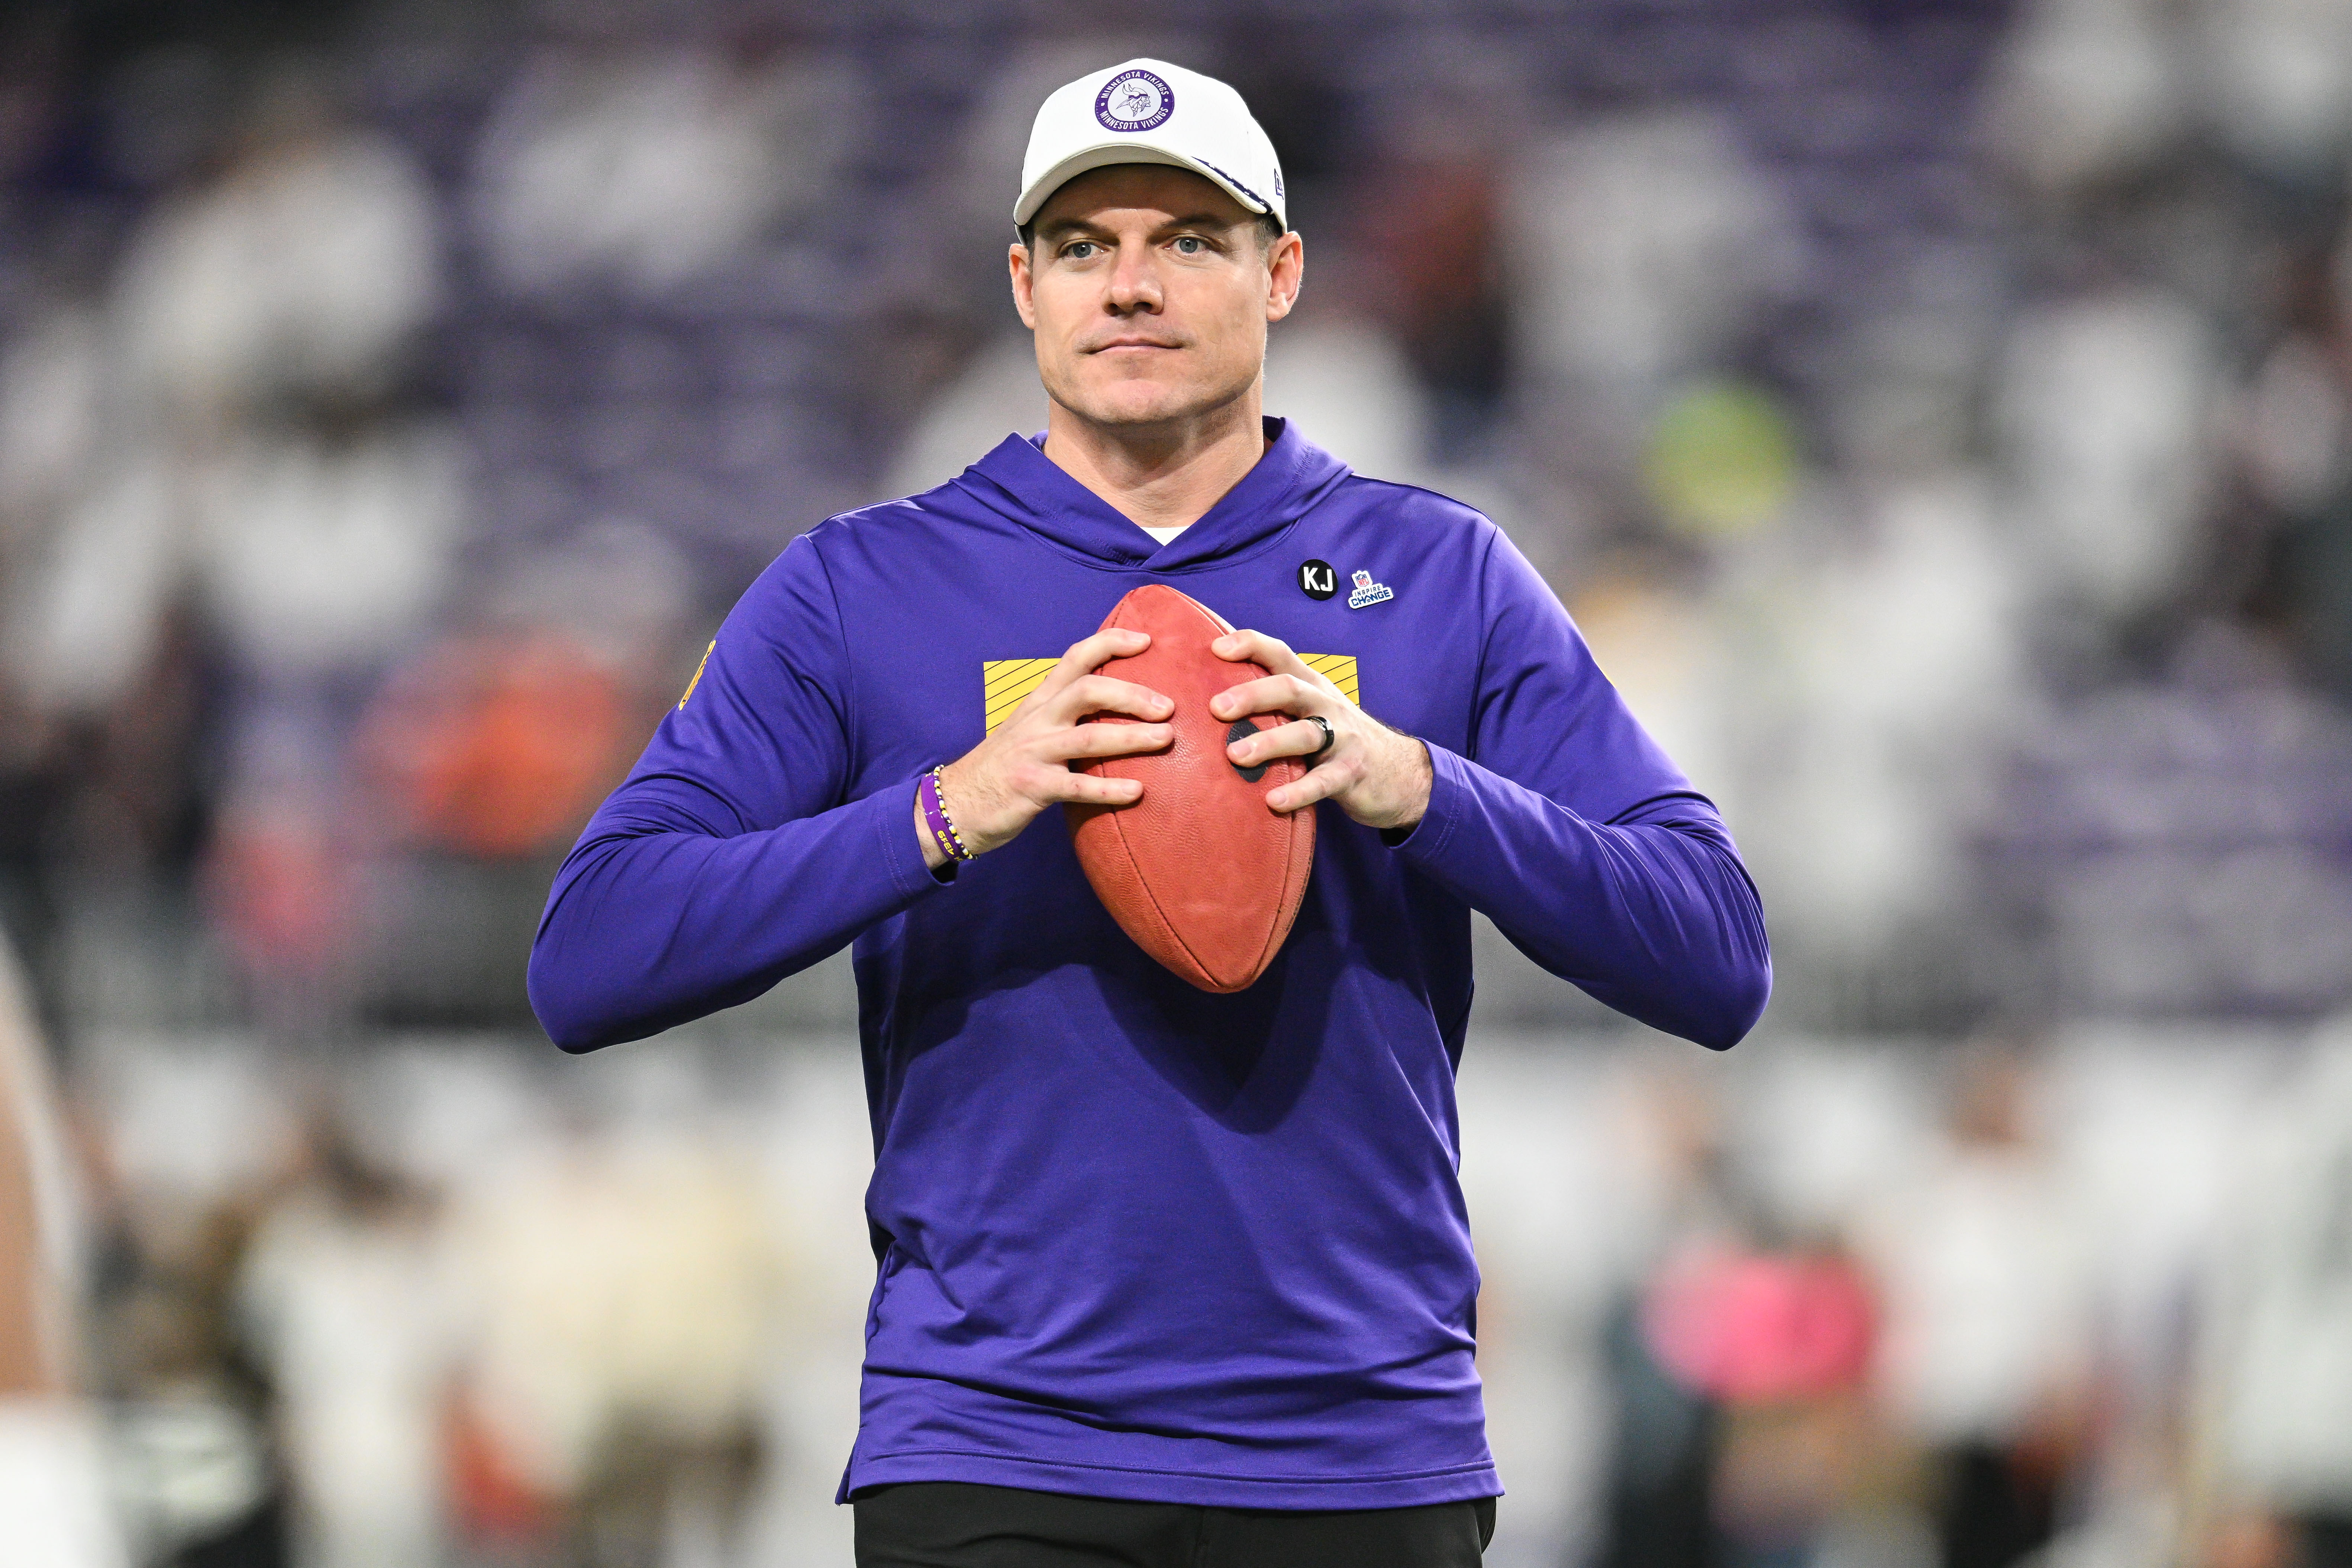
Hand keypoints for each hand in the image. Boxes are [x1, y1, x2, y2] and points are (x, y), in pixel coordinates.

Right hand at [917, 629, 1171, 867]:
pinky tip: (1138, 792)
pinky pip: (1077, 787)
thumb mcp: (1031, 728)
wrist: (956, 803)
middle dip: (1131, 694)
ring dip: (1131, 737)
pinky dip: (1109, 790)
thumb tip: (1119, 704)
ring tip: (1166, 739)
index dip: (1111, 643)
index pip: (1076, 657)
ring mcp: (1034, 753)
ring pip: (1089, 738)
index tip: (1147, 640)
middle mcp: (1038, 720)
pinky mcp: (1032, 788)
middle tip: (1168, 707)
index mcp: (1041, 701)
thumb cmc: (1004, 765)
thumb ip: (1066, 714)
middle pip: (1088, 691)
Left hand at [1208, 630, 1431, 831]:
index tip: (1215, 648)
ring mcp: (1342, 738)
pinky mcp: (1351, 774)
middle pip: (1289, 689)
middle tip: (1215, 708)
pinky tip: (1273, 801)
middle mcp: (1326, 705)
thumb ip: (1274, 704)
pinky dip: (1298, 792)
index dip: (1250, 645)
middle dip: (1252, 695)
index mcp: (1312, 686)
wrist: (1400, 773)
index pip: (1281, 655)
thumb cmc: (1339, 740)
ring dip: (1269, 742)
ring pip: (1304, 734)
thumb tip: (1211, 701)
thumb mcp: (1312, 712)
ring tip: (1235, 755)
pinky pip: (1323, 781)